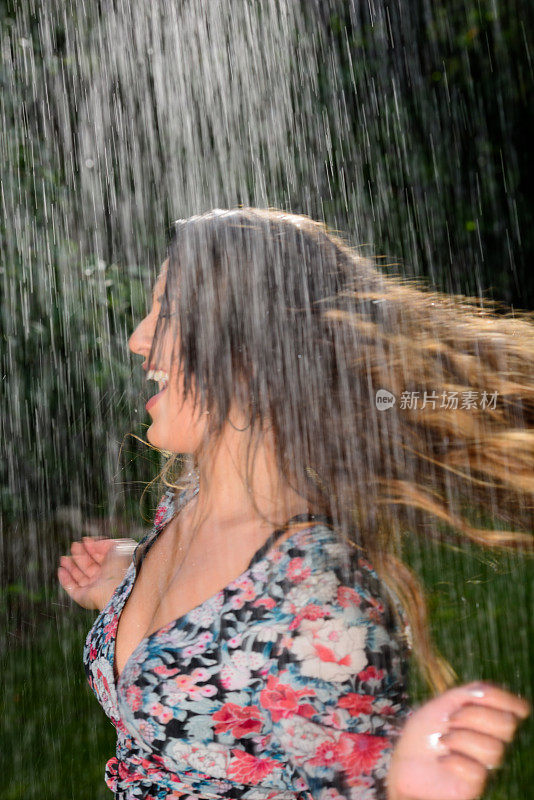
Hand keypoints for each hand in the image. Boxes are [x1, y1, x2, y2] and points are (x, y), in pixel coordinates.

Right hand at [57, 537, 136, 610]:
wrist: (117, 587)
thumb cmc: (121, 566)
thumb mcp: (118, 547)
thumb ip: (106, 543)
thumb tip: (94, 544)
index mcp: (113, 568)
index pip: (100, 557)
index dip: (93, 548)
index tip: (85, 540)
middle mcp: (103, 579)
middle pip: (88, 566)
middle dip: (80, 555)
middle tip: (73, 545)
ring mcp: (93, 588)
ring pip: (79, 577)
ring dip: (70, 567)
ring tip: (63, 558)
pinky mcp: (83, 597)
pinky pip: (71, 588)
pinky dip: (65, 579)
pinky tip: (61, 569)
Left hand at [388, 681, 529, 799]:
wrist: (406, 760)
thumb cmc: (425, 731)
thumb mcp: (441, 704)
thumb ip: (465, 694)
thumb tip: (484, 691)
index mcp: (488, 718)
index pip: (517, 709)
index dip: (506, 699)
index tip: (481, 694)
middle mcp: (493, 740)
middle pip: (507, 724)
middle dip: (474, 716)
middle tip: (451, 719)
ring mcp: (486, 764)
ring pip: (494, 748)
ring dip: (460, 740)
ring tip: (443, 741)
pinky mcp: (476, 784)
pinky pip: (478, 771)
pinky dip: (454, 761)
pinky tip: (443, 760)